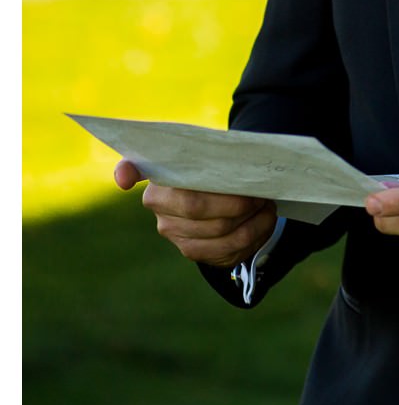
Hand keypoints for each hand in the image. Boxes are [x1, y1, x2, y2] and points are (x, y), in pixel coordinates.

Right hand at [114, 159, 278, 268]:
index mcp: (158, 181)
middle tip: (258, 191)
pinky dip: (255, 233)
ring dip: (251, 218)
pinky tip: (264, 219)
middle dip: (234, 201)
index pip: (136, 173)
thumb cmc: (218, 172)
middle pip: (196, 207)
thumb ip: (199, 151)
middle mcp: (160, 211)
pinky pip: (229, 249)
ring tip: (266, 204)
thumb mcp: (210, 157)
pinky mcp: (196, 252)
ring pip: (219, 232)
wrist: (228, 196)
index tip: (125, 178)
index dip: (126, 173)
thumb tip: (167, 163)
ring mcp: (176, 235)